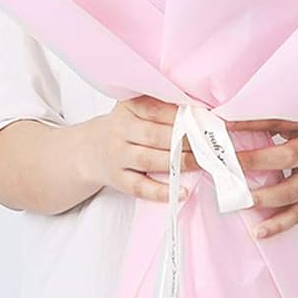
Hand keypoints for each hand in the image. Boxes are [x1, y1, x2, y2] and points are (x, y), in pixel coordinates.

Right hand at [81, 95, 196, 203]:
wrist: (90, 149)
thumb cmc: (126, 126)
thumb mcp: (136, 108)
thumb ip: (163, 107)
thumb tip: (203, 112)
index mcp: (127, 106)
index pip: (156, 109)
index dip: (183, 115)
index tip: (206, 120)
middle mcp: (119, 129)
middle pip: (154, 135)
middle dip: (184, 141)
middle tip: (208, 145)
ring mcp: (116, 155)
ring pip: (148, 160)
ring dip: (177, 163)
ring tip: (201, 163)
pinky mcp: (117, 179)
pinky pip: (139, 187)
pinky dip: (161, 191)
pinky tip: (181, 191)